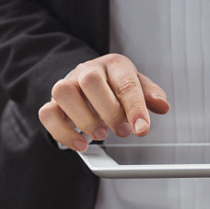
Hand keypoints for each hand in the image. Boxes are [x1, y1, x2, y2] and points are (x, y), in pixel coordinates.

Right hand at [38, 54, 169, 150]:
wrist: (85, 83)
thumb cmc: (112, 86)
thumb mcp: (136, 86)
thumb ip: (150, 95)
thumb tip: (162, 105)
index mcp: (112, 65)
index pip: (125, 82)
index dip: (134, 107)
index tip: (142, 128)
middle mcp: (86, 71)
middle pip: (91, 81)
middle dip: (108, 110)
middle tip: (122, 131)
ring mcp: (66, 85)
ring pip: (64, 92)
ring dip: (84, 119)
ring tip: (101, 135)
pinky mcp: (52, 103)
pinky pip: (48, 114)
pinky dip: (63, 132)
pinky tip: (80, 144)